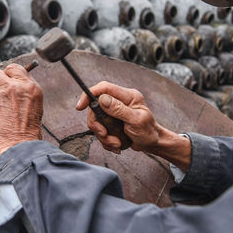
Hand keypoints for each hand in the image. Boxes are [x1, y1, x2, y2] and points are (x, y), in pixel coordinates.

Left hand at [0, 64, 42, 159]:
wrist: (19, 149)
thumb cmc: (28, 134)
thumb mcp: (34, 107)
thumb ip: (23, 94)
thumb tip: (14, 87)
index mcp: (31, 88)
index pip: (15, 68)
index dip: (9, 75)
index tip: (8, 82)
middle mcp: (15, 87)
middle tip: (1, 94)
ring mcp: (0, 94)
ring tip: (2, 116)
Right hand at [76, 82, 191, 169]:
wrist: (152, 143)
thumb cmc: (148, 132)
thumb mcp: (136, 121)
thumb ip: (119, 109)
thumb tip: (102, 99)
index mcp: (128, 96)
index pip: (104, 88)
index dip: (89, 94)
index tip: (80, 106)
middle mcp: (120, 101)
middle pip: (96, 107)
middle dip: (97, 125)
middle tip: (105, 135)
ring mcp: (115, 112)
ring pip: (97, 121)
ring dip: (103, 136)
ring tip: (115, 143)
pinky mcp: (112, 122)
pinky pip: (101, 129)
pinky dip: (106, 140)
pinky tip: (116, 145)